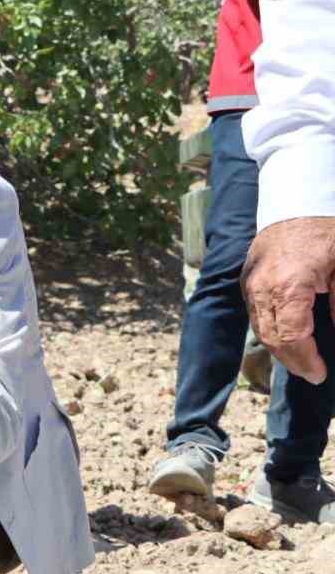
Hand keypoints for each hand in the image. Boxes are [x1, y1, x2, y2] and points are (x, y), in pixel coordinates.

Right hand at [243, 217, 334, 383]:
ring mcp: (250, 285)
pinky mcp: (247, 281)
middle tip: (313, 372)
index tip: (320, 374)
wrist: (297, 200)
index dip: (305, 360)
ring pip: (260, 330)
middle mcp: (262, 288)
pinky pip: (256, 316)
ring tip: (302, 360)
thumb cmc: (326, 231)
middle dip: (292, 361)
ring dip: (280, 349)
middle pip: (271, 338)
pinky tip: (289, 337)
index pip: (291, 337)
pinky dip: (271, 332)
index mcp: (289, 285)